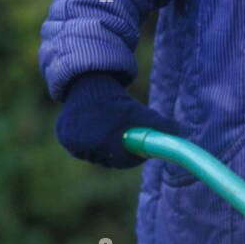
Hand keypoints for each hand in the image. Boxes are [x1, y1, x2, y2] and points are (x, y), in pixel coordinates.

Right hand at [56, 72, 184, 168]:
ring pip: (95, 154)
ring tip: (109, 128)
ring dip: (104, 146)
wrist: (87, 82)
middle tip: (125, 137)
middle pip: (109, 159)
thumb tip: (180, 131)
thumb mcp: (141, 111)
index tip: (139, 147)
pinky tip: (95, 127)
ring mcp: (72, 142)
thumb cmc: (117, 100)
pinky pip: (81, 147)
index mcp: (105, 142)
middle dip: (120, 150)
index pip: (124, 161)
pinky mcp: (64, 136)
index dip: (134, 156)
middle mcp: (85, 145)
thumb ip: (161, 124)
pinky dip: (89, 140)